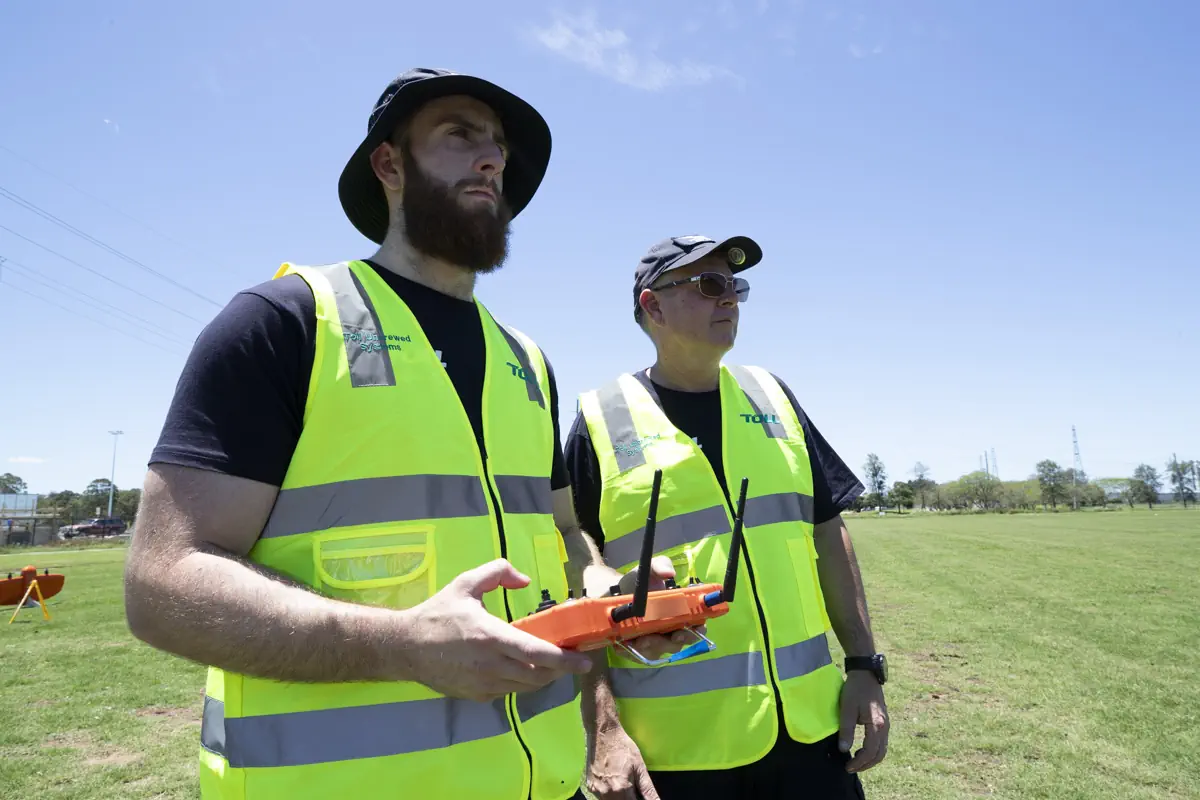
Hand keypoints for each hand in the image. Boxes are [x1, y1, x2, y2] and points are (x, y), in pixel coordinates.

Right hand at [403, 559, 592, 701]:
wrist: (406, 647)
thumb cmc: (438, 614)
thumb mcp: (466, 583)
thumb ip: (498, 573)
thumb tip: (525, 581)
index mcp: (491, 637)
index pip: (538, 654)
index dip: (565, 661)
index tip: (584, 662)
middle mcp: (491, 665)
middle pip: (538, 676)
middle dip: (559, 670)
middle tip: (570, 659)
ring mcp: (484, 684)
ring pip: (525, 687)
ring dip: (542, 677)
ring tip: (549, 663)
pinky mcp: (477, 696)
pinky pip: (508, 691)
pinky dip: (521, 682)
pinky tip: (520, 668)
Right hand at [587, 723, 659, 799]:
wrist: (602, 733)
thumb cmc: (623, 747)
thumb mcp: (640, 767)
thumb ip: (648, 789)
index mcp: (621, 789)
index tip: (639, 795)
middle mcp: (606, 793)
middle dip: (629, 798)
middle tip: (632, 788)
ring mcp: (596, 790)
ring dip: (619, 798)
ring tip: (623, 782)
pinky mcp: (589, 786)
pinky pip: (601, 797)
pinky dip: (608, 794)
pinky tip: (612, 781)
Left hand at [616, 556, 707, 661]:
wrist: (615, 592)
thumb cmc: (640, 581)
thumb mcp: (650, 568)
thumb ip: (661, 566)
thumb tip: (669, 573)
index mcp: (680, 613)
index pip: (697, 626)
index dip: (698, 630)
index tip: (696, 627)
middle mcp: (670, 630)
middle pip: (678, 642)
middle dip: (675, 641)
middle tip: (670, 636)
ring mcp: (654, 641)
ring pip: (658, 651)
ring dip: (652, 648)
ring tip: (641, 640)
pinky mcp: (636, 648)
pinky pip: (637, 655)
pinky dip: (632, 651)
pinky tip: (624, 644)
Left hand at [838, 670, 888, 771]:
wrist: (866, 674)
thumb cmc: (855, 690)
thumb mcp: (847, 709)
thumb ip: (846, 730)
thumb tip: (843, 749)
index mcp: (877, 725)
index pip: (870, 752)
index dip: (859, 763)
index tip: (847, 767)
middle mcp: (885, 727)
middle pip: (879, 755)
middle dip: (866, 764)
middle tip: (851, 767)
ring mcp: (886, 725)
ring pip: (882, 750)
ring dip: (870, 759)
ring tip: (855, 760)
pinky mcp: (884, 722)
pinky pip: (882, 742)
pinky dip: (873, 751)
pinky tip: (861, 749)